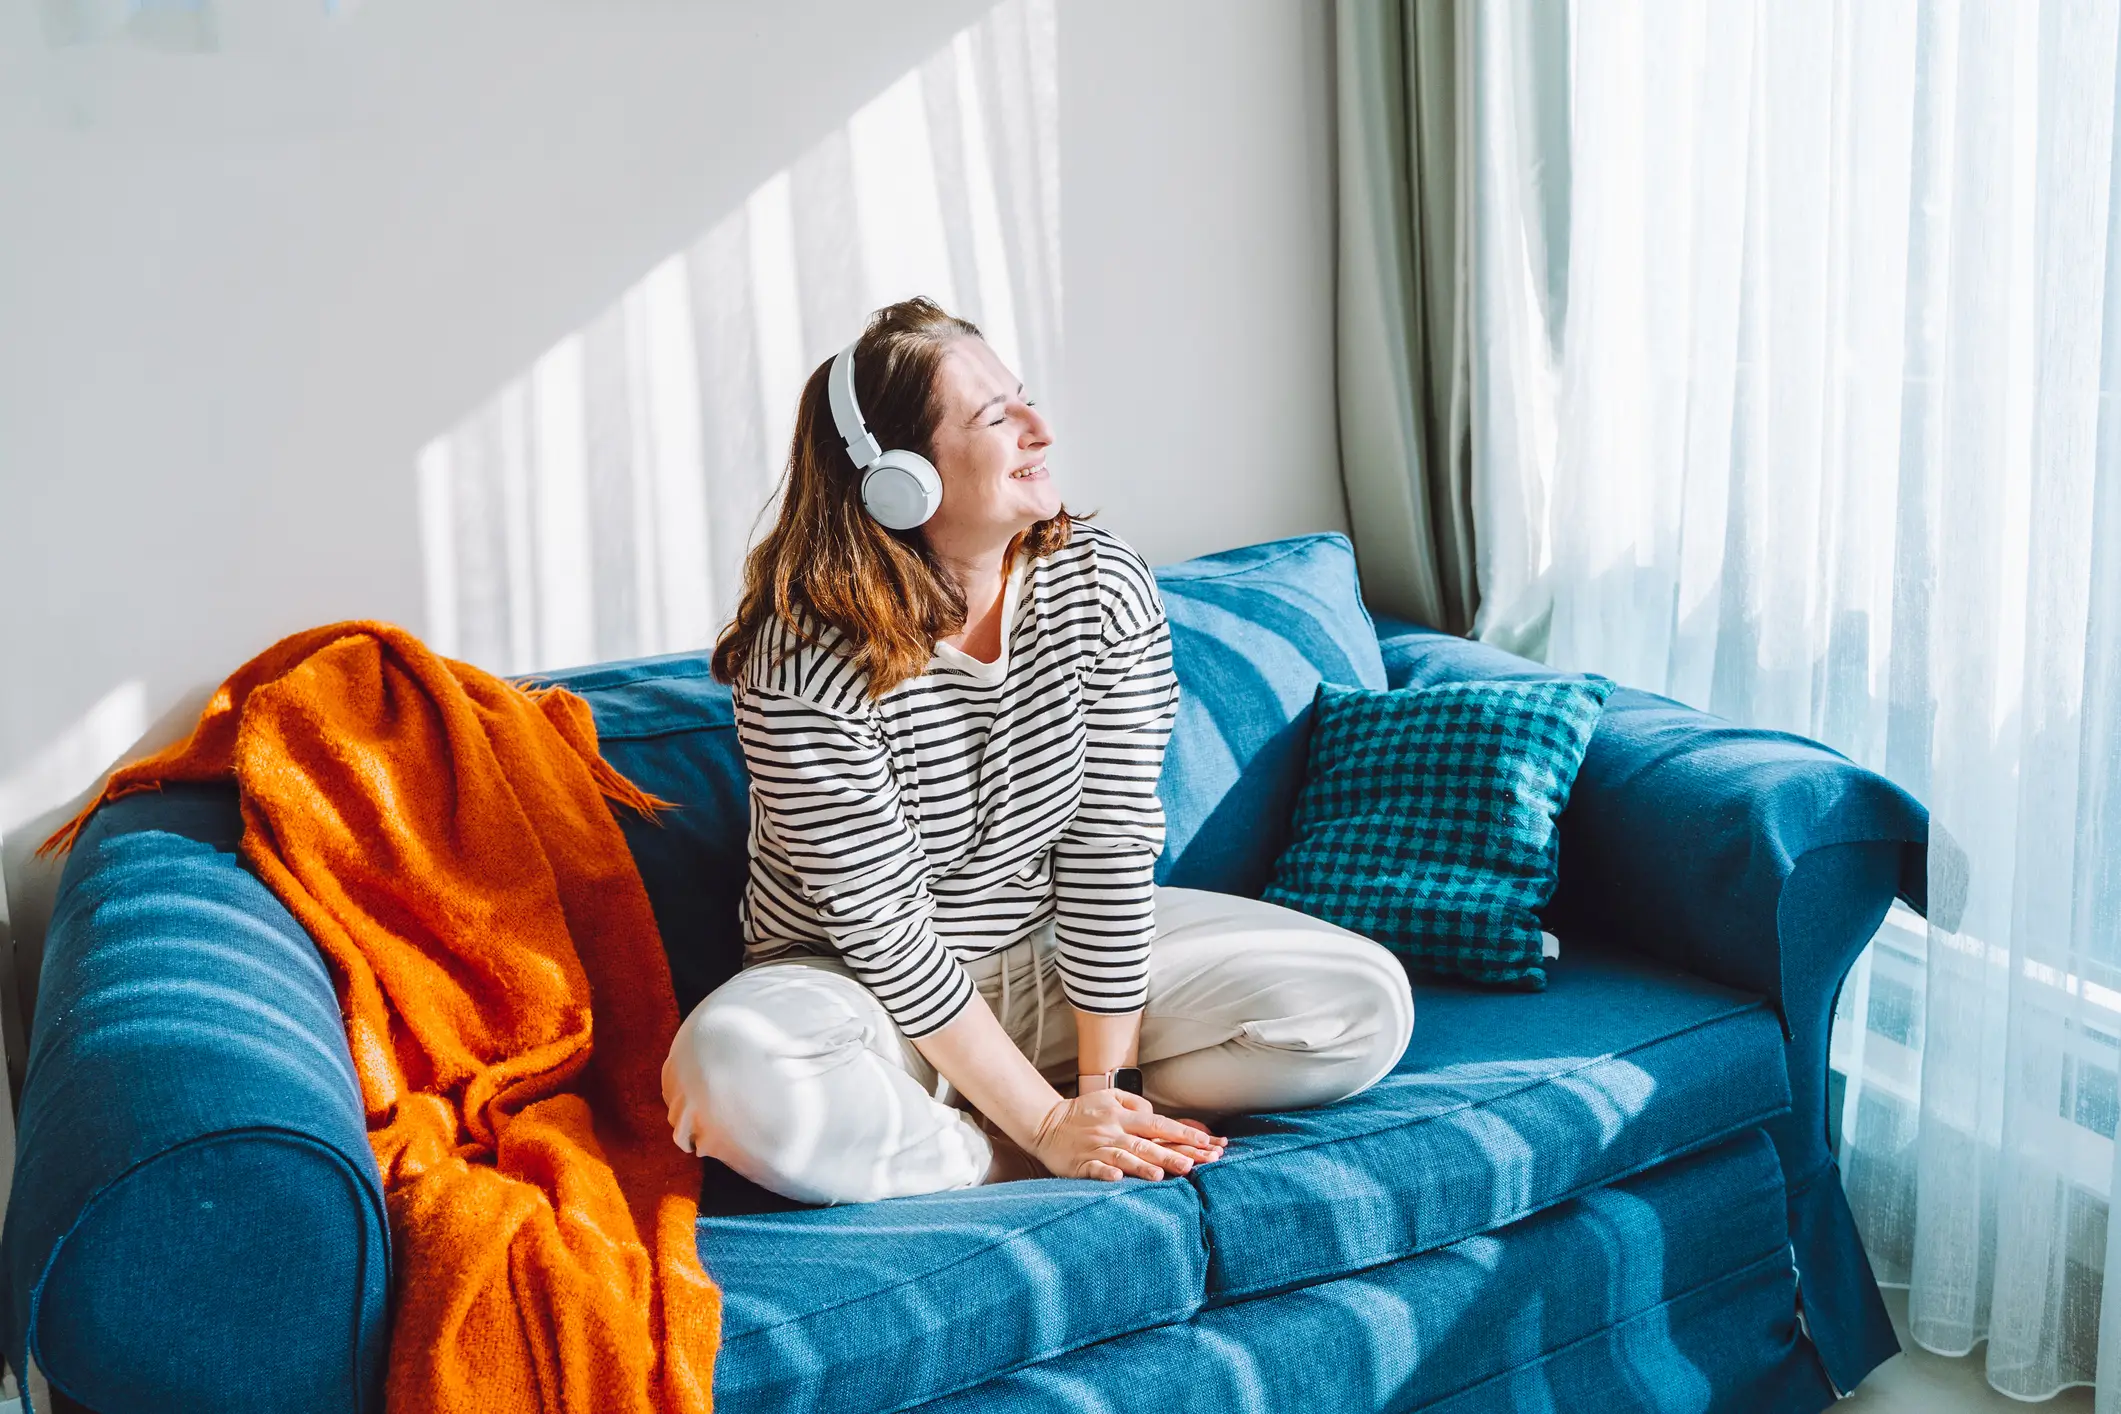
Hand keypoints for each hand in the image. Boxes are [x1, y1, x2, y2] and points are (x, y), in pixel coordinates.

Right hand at [1029, 1089, 1228, 1180]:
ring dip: (1142, 1165)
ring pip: (1123, 1157)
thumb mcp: (1108, 1097)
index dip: (1181, 1133)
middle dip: (1171, 1155)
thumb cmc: (1082, 1112)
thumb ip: (1134, 1104)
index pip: (1158, 1124)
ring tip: (1161, 1175)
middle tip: (1195, 1164)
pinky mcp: (1080, 1164)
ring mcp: (1096, 1148)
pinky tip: (1118, 1179)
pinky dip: (1106, 1174)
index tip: (1205, 1142)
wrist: (1045, 1123)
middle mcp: (1112, 1132)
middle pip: (1146, 1144)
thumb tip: (1155, 1115)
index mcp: (1121, 1116)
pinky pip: (1094, 1169)